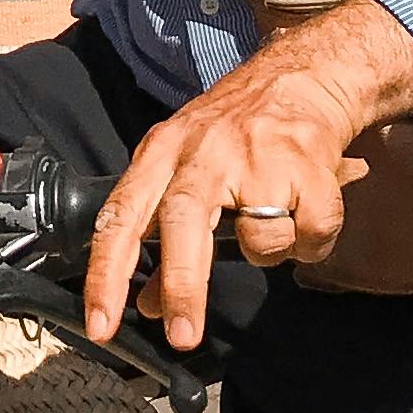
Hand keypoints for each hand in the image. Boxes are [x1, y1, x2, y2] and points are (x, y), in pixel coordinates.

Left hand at [80, 0, 412, 348]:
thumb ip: (160, 235)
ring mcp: (256, 155)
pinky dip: (312, 241)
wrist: (303, 76)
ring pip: (258, 238)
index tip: (101, 324)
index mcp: (163, 152)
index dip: (105, 273)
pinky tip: (307, 213)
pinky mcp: (307, 164)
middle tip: (183, 336)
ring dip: (269, 252)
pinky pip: (311, 233)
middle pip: (182, 221)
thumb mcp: (183, 170)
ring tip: (276, 220)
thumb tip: (146, 305)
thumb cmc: (236, 129)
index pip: (121, 215)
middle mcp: (204, 151)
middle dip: (182, 286)